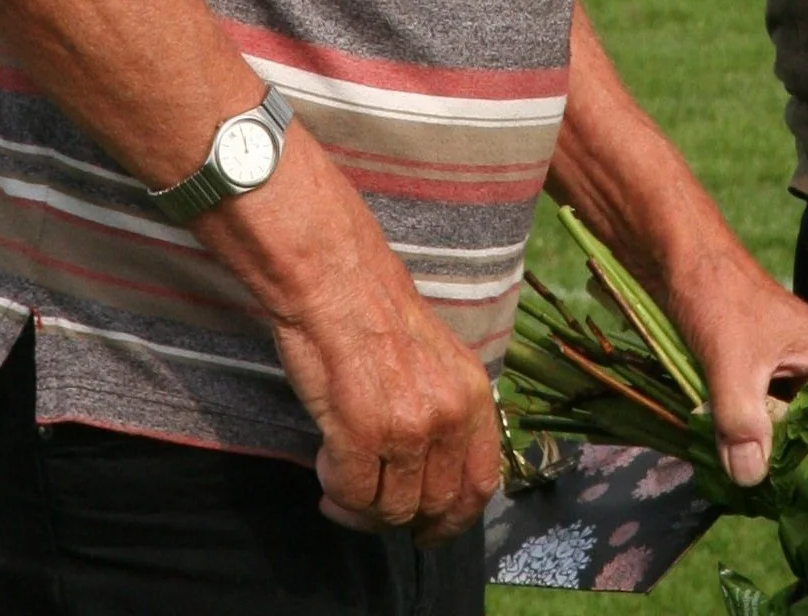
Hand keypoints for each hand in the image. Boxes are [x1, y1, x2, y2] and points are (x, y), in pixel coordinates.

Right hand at [211, 131, 501, 542]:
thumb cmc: (375, 314)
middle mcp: (450, 414)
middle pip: (433, 506)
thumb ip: (446, 414)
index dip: (453, 518)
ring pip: (392, 510)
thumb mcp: (436, 361)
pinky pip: (353, 494)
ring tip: (340, 473)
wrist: (334, 279)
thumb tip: (436, 481)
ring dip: (361, 504)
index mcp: (473, 394)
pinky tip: (326, 458)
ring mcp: (408, 427)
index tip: (427, 528)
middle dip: (397, 515)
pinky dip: (336, 489)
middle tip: (366, 499)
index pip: (481, 484)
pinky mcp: (362, 434)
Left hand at [665, 244, 807, 488]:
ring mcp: (782, 375)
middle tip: (779, 504)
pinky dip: (743, 439)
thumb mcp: (733, 363)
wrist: (673, 256)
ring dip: (763, 454)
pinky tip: (732, 467)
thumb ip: (744, 423)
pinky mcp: (752, 378)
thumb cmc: (717, 296)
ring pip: (782, 429)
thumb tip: (751, 479)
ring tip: (756, 495)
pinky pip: (756, 420)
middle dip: (794, 464)